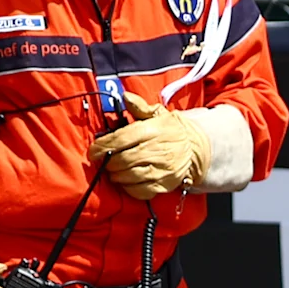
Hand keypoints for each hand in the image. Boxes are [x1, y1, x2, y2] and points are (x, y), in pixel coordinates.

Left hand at [86, 91, 210, 200]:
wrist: (194, 147)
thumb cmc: (170, 130)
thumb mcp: (157, 114)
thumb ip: (139, 106)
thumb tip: (126, 96)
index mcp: (152, 131)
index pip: (120, 139)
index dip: (102, 147)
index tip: (94, 151)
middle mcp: (158, 151)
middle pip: (122, 160)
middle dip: (108, 162)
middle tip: (104, 161)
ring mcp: (163, 170)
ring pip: (129, 176)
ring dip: (116, 175)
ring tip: (114, 171)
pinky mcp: (165, 184)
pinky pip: (141, 191)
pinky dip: (129, 188)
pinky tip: (127, 181)